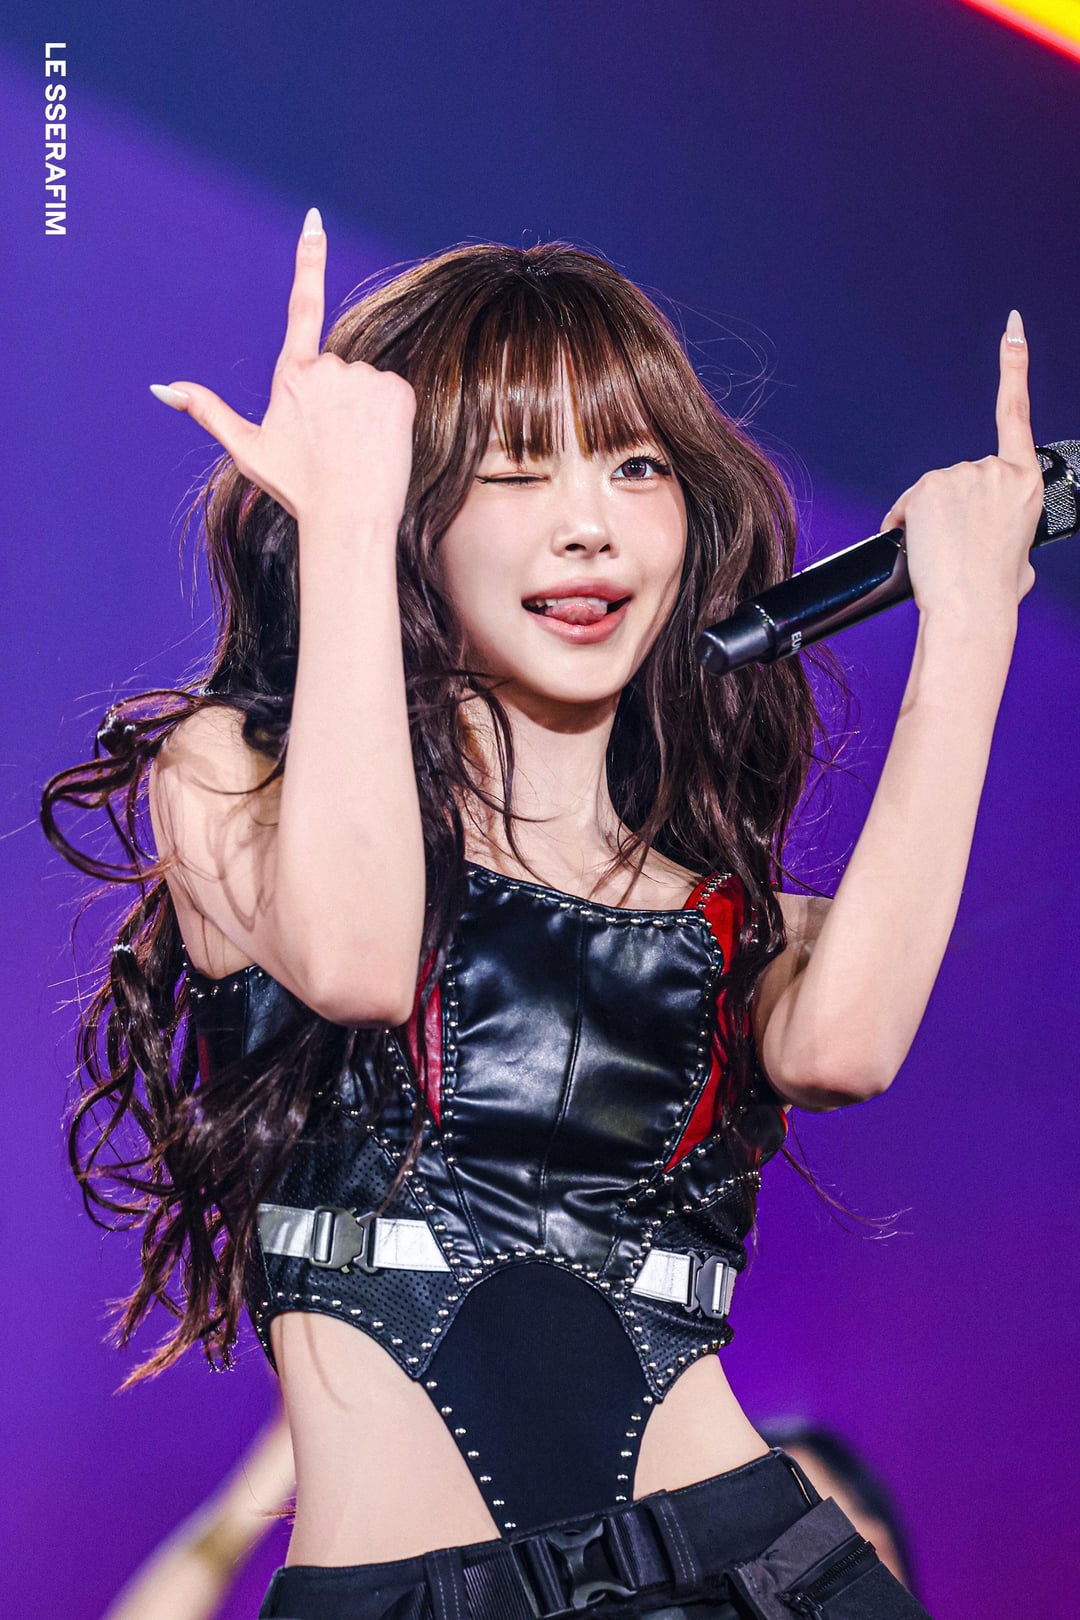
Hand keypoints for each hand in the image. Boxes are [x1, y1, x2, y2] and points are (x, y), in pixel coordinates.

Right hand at [149, 208, 416, 526]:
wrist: (347, 519)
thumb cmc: (297, 488)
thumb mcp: (248, 449)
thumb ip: (206, 410)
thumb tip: (161, 387)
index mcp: (291, 374)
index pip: (302, 305)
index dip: (309, 259)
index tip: (313, 220)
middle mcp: (327, 367)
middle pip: (339, 370)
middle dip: (339, 401)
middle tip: (334, 445)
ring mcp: (364, 377)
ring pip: (367, 383)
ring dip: (364, 410)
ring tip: (356, 449)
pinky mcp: (397, 391)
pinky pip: (394, 393)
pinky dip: (390, 416)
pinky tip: (378, 444)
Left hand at [879, 311, 1042, 622]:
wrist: (972, 608)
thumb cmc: (996, 591)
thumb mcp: (1021, 558)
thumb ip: (1012, 536)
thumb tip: (1007, 554)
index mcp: (1026, 483)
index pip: (1017, 412)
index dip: (1013, 366)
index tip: (1012, 330)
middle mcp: (996, 470)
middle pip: (960, 477)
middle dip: (952, 510)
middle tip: (961, 549)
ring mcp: (960, 474)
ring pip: (930, 494)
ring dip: (928, 520)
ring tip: (945, 554)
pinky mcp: (927, 486)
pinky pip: (905, 506)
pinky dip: (904, 525)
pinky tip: (920, 547)